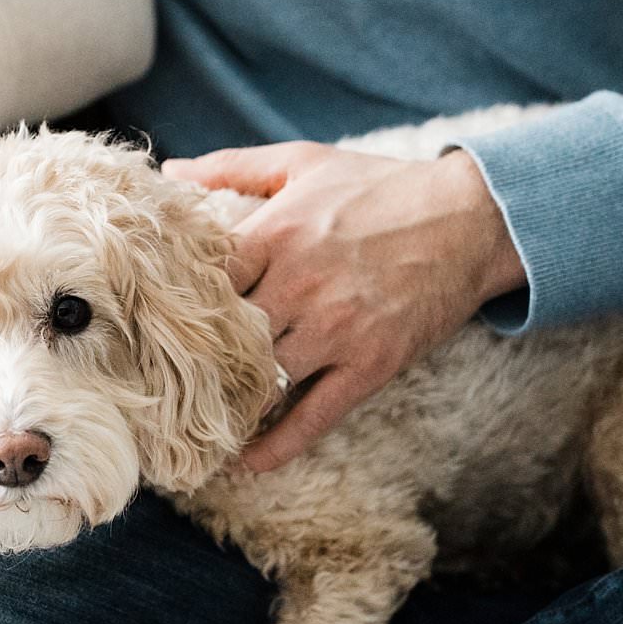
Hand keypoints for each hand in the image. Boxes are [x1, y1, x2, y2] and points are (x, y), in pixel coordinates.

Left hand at [162, 143, 525, 471]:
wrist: (472, 217)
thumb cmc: (381, 186)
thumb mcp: (302, 162)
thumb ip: (232, 167)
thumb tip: (168, 171)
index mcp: (276, 234)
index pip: (200, 282)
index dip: (171, 305)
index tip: (150, 323)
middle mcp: (299, 286)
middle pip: (223, 340)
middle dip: (191, 364)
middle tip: (160, 386)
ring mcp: (335, 331)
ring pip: (261, 383)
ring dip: (228, 405)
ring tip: (196, 424)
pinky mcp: (369, 365)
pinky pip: (313, 418)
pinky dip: (277, 446)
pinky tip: (247, 462)